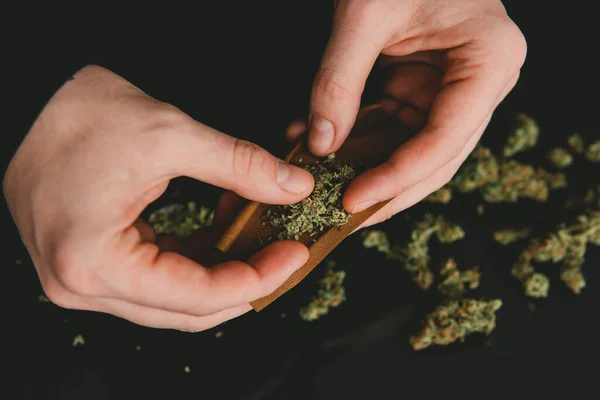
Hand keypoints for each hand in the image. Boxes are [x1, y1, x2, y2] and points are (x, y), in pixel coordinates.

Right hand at [3, 65, 313, 330]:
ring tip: (258, 232)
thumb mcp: (169, 135)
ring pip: (176, 298)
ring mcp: (86, 279)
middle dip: (246, 283)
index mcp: (96, 264)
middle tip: (286, 253)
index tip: (296, 253)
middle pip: (188, 310)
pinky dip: (197, 258)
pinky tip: (224, 227)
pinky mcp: (94, 263)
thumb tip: (293, 187)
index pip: (197, 297)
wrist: (26, 100)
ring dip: (223, 270)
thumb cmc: (76, 114)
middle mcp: (85, 286)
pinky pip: (158, 277)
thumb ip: (239, 166)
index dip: (258, 279)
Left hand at [297, 0, 525, 226]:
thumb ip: (338, 82)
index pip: (444, 139)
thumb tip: (320, 143)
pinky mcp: (427, 89)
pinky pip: (395, 129)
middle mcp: (481, 83)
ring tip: (326, 192)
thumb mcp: (363, 15)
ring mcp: (456, 89)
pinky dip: (360, 144)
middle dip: (387, 191)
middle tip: (343, 219)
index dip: (397, 177)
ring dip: (369, 172)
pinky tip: (322, 150)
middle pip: (436, 158)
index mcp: (489, 61)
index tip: (352, 200)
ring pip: (414, 152)